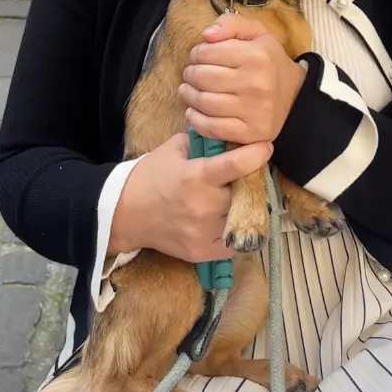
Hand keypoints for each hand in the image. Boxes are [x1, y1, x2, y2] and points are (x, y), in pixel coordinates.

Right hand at [108, 133, 272, 261]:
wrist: (125, 213)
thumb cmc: (149, 176)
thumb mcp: (172, 149)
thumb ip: (200, 143)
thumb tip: (224, 139)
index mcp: (196, 176)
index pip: (235, 165)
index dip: (255, 155)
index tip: (266, 147)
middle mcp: (204, 206)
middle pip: (243, 194)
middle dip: (247, 184)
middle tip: (245, 178)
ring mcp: (204, 233)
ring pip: (241, 219)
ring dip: (242, 209)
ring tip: (237, 200)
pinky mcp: (203, 253)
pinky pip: (233, 244)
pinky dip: (235, 232)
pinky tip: (227, 221)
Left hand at [179, 12, 305, 144]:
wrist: (296, 97)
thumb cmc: (269, 61)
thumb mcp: (257, 33)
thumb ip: (231, 23)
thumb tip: (206, 35)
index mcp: (257, 56)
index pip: (207, 53)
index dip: (196, 54)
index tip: (199, 57)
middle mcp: (256, 84)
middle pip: (202, 78)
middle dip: (190, 74)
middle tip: (191, 74)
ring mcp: (254, 111)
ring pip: (204, 103)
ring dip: (188, 95)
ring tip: (188, 90)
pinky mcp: (250, 133)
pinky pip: (212, 128)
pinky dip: (196, 119)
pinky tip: (194, 111)